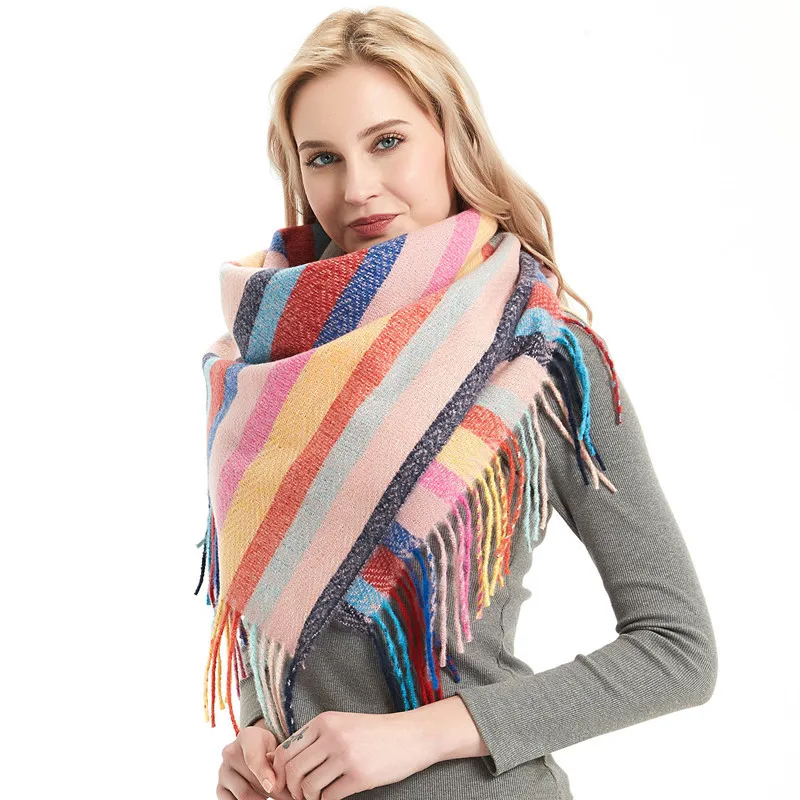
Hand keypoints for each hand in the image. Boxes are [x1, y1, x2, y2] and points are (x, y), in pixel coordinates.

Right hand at [217, 719, 293, 799]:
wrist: (256, 749)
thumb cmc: (271, 748)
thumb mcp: (278, 748)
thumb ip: (278, 764)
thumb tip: (277, 786)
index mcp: (247, 737)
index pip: (253, 757)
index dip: (264, 773)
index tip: (273, 786)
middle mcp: (230, 753)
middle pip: (251, 780)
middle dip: (273, 791)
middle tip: (288, 797)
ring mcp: (223, 771)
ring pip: (243, 795)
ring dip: (262, 799)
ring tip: (278, 797)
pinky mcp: (220, 788)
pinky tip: (261, 797)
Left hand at [268, 710, 436, 799]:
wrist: (411, 735)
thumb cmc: (375, 732)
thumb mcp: (343, 724)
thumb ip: (317, 738)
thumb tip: (286, 763)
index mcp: (324, 721)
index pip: (284, 750)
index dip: (278, 771)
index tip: (284, 782)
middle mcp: (332, 736)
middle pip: (292, 770)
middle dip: (290, 789)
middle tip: (298, 796)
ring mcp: (345, 755)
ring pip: (307, 787)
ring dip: (308, 799)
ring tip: (316, 798)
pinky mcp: (359, 776)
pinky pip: (328, 797)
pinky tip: (332, 798)